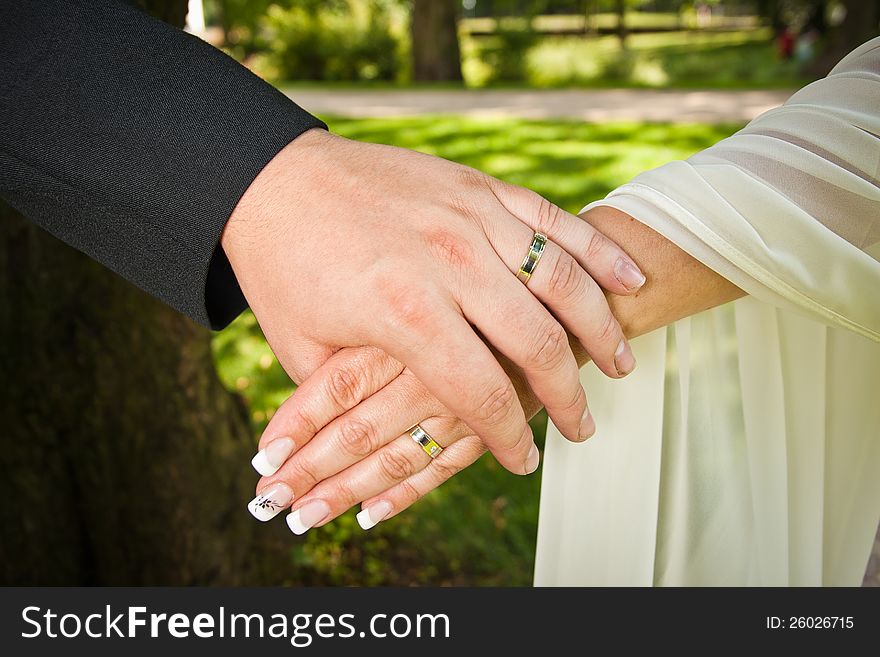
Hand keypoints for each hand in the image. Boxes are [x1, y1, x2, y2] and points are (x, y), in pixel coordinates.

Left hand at [245, 206, 644, 529]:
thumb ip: (362, 398)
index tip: (525, 459)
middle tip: (582, 425)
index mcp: (404, 311)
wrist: (272, 179)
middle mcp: (448, 261)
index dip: (510, 437)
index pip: (483, 392)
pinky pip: (554, 219)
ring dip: (600, 327)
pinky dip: (598, 251)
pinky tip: (629, 280)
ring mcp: (469, 214)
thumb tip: (401, 437)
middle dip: (569, 395)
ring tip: (620, 365)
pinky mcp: (478, 185)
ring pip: (562, 278)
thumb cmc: (283, 271)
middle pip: (538, 342)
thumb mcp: (305, 351)